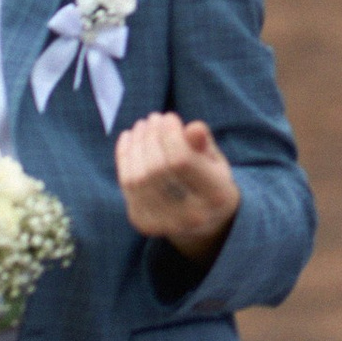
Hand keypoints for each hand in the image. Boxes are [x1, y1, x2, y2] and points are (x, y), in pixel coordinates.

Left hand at [115, 110, 241, 259]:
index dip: (170, 134)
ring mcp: (164, 224)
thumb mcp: (217, 162)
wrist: (205, 224)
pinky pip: (126, 187)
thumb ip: (204, 145)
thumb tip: (193, 127)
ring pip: (137, 178)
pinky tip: (128, 139)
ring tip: (141, 126)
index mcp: (216, 197)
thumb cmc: (213, 183)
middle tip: (153, 118)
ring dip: (135, 145)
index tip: (170, 116)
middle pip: (156, 169)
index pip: (182, 161)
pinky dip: (124, 158)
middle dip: (151, 137)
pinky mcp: (144, 223)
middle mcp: (190, 216)